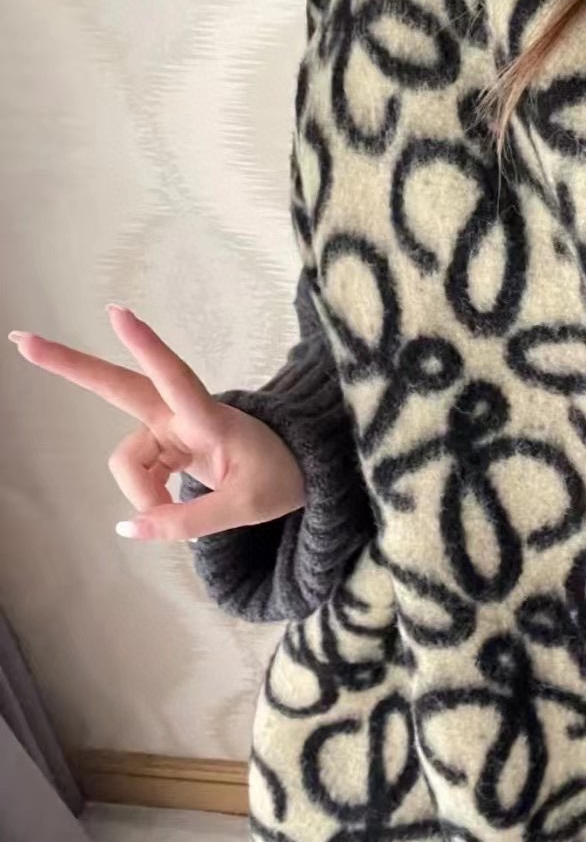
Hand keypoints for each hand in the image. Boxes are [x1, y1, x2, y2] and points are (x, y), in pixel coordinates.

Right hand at [8, 306, 304, 541]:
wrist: (301, 469)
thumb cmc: (281, 478)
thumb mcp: (245, 508)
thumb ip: (187, 522)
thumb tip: (127, 528)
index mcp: (211, 419)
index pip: (176, 378)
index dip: (148, 347)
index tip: (117, 312)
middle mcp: (183, 415)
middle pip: (119, 387)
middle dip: (70, 365)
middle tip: (21, 340)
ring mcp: (170, 427)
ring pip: (126, 461)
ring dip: (141, 493)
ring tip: (172, 516)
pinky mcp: (165, 442)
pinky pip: (136, 473)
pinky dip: (145, 496)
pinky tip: (164, 504)